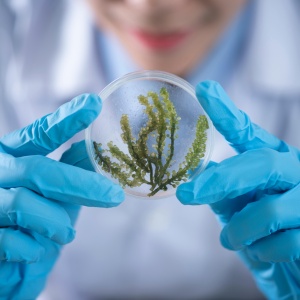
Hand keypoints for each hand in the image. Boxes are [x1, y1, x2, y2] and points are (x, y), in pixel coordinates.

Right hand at [0, 94, 123, 299]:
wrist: (8, 265)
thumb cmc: (34, 223)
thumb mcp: (57, 194)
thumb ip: (71, 170)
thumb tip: (95, 149)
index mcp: (14, 156)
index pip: (40, 133)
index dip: (66, 119)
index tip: (94, 104)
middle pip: (38, 169)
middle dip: (80, 184)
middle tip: (114, 195)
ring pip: (22, 203)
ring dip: (55, 222)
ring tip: (67, 234)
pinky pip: (8, 239)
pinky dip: (32, 247)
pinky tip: (37, 250)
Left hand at [176, 81, 299, 298]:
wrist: (296, 265)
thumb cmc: (265, 232)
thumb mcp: (240, 208)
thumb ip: (223, 191)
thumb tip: (198, 173)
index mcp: (273, 160)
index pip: (248, 133)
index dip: (226, 112)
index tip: (205, 89)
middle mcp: (295, 171)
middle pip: (259, 164)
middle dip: (221, 180)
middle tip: (187, 194)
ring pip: (269, 210)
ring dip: (240, 230)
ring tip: (229, 239)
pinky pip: (284, 242)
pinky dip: (262, 252)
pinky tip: (262, 252)